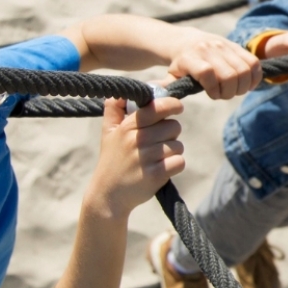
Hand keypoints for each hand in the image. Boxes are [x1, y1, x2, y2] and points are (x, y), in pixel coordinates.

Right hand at [87, 97, 184, 219]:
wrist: (108, 195)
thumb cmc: (112, 160)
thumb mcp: (107, 132)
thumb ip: (114, 108)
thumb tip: (123, 92)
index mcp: (127, 127)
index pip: (157, 107)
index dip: (172, 104)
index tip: (177, 107)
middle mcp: (136, 140)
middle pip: (174, 126)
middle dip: (170, 134)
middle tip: (158, 143)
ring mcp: (146, 158)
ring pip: (178, 145)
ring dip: (172, 151)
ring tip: (156, 158)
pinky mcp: (155, 175)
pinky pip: (179, 162)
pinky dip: (175, 165)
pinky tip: (162, 169)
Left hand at [168, 30, 262, 99]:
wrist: (186, 41)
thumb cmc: (180, 64)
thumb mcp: (171, 76)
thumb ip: (167, 88)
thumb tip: (161, 98)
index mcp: (191, 57)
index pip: (207, 72)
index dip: (213, 89)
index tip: (212, 95)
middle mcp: (209, 49)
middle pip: (230, 74)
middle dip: (230, 92)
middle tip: (224, 95)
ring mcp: (225, 46)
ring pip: (245, 70)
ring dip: (243, 87)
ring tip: (234, 90)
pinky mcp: (237, 46)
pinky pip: (254, 63)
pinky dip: (255, 77)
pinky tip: (247, 84)